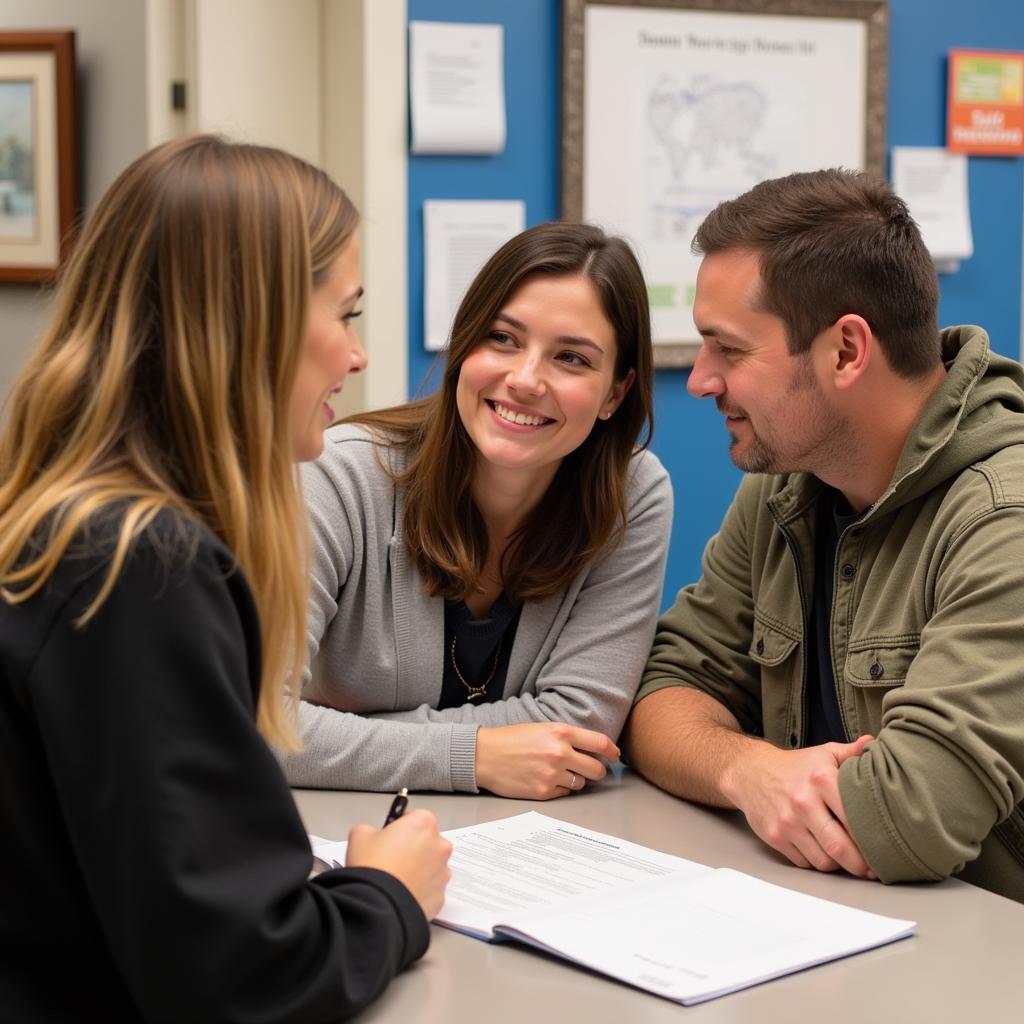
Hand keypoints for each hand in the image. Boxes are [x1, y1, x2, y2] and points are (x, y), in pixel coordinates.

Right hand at [346, 809, 451, 919]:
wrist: (378, 906)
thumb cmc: (373, 869)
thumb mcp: (360, 835)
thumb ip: (370, 828)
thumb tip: (371, 835)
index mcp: (424, 824)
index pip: (415, 816)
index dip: (400, 826)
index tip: (391, 834)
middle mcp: (439, 846)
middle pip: (427, 840)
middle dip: (412, 847)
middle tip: (390, 857)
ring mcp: (442, 872)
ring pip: (431, 865)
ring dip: (418, 869)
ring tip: (394, 877)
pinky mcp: (440, 896)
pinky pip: (430, 888)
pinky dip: (419, 889)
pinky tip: (401, 891)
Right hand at [475, 722, 619, 799]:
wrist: (484, 755)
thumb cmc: (512, 739)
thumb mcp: (542, 728)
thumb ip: (567, 738)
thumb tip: (591, 751)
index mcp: (561, 733)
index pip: (600, 743)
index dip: (612, 751)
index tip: (614, 755)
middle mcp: (560, 753)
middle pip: (597, 769)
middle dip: (598, 771)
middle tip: (592, 770)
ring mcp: (552, 774)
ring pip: (581, 783)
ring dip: (577, 780)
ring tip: (562, 773)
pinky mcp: (543, 792)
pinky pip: (565, 793)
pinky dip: (561, 789)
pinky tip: (547, 780)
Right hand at [721, 735, 874, 878]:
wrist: (749, 771)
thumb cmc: (794, 766)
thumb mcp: (824, 753)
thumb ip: (852, 752)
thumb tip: (874, 743)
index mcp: (821, 778)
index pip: (855, 818)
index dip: (873, 838)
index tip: (883, 846)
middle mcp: (803, 801)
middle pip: (839, 847)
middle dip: (861, 865)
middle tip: (872, 869)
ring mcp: (787, 821)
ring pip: (823, 861)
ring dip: (838, 865)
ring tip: (846, 857)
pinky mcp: (774, 836)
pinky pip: (804, 862)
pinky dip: (816, 862)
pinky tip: (822, 851)